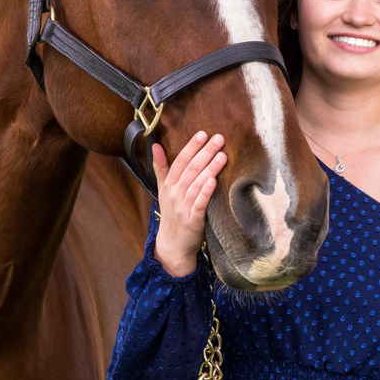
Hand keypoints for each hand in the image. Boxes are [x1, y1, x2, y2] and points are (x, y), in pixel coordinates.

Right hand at [150, 130, 225, 277]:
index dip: (191, 147)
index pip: (180, 161)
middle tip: (219, 139)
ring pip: (197, 183)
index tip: (203, 134)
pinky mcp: (193, 220)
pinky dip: (206, 192)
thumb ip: (161, 168)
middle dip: (205, 152)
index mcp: (168, 185)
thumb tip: (156, 145)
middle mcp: (174, 194)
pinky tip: (214, 181)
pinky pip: (200, 203)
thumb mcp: (163, 191)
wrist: (172, 246)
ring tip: (222, 155)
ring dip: (210, 168)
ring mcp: (183, 207)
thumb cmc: (172, 215)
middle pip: (191, 169)